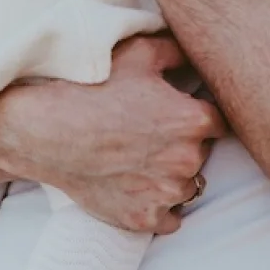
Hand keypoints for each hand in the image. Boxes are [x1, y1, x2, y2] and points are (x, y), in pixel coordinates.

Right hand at [0, 36, 224, 233]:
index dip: (200, 115)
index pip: (219, 121)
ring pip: (189, 186)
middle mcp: (187, 160)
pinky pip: (172, 218)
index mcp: (192, 121)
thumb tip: (195, 52)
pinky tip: (140, 186)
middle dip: (185, 144)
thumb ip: (178, 51)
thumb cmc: (94, 88)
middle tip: (153, 133)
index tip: (181, 113)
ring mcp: (166, 193)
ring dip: (174, 176)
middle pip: (203, 153)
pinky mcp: (145, 218)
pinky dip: (160, 206)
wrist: (49, 131)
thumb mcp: (140, 53)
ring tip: (143, 159)